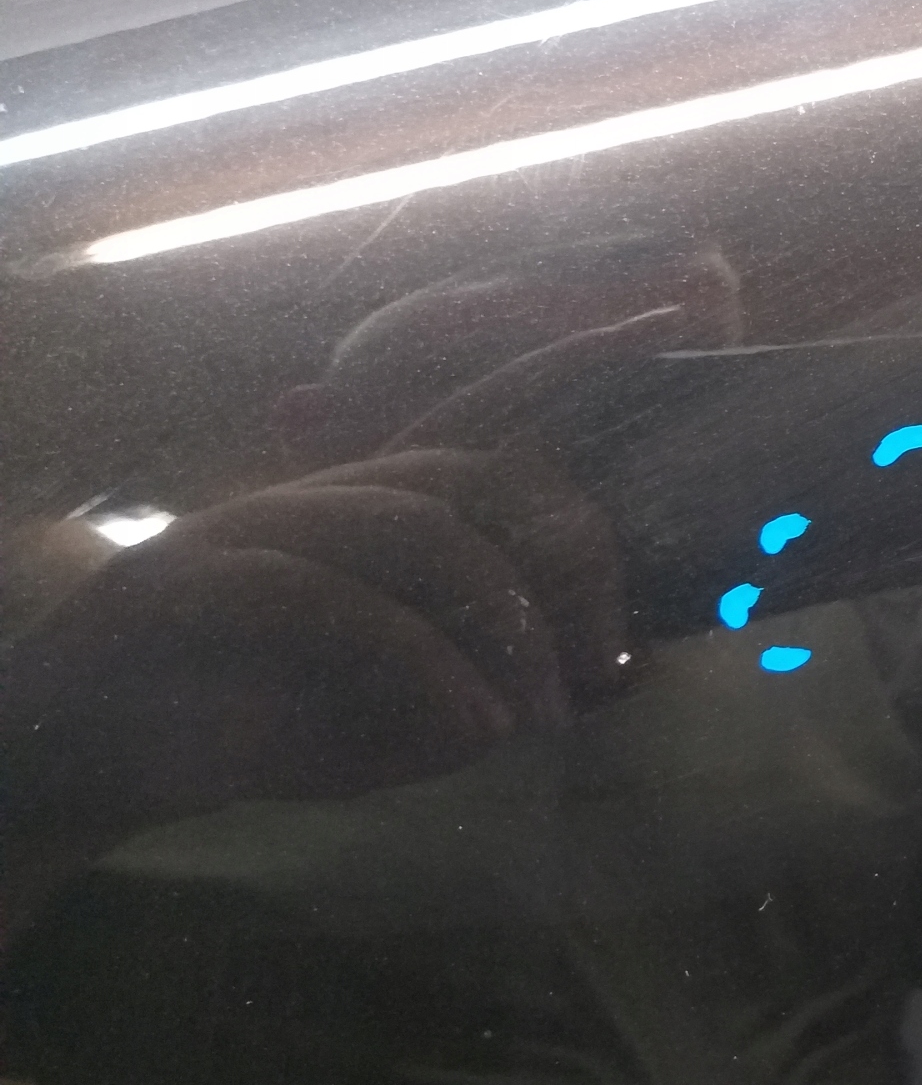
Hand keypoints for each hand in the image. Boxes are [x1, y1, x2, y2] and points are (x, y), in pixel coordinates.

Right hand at [0, 310, 674, 876]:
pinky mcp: (190, 580)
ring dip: (504, 631)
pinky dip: (423, 666)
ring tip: (536, 722)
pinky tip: (470, 730)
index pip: (493, 409)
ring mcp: (255, 523)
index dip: (579, 359)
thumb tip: (638, 673)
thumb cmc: (270, 724)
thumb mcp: (418, 716)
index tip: (672, 322)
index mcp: (383, 503)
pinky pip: (336, 602)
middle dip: (570, 562)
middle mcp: (327, 490)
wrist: (86, 762)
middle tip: (608, 664)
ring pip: (421, 530)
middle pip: (485, 476)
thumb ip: (514, 681)